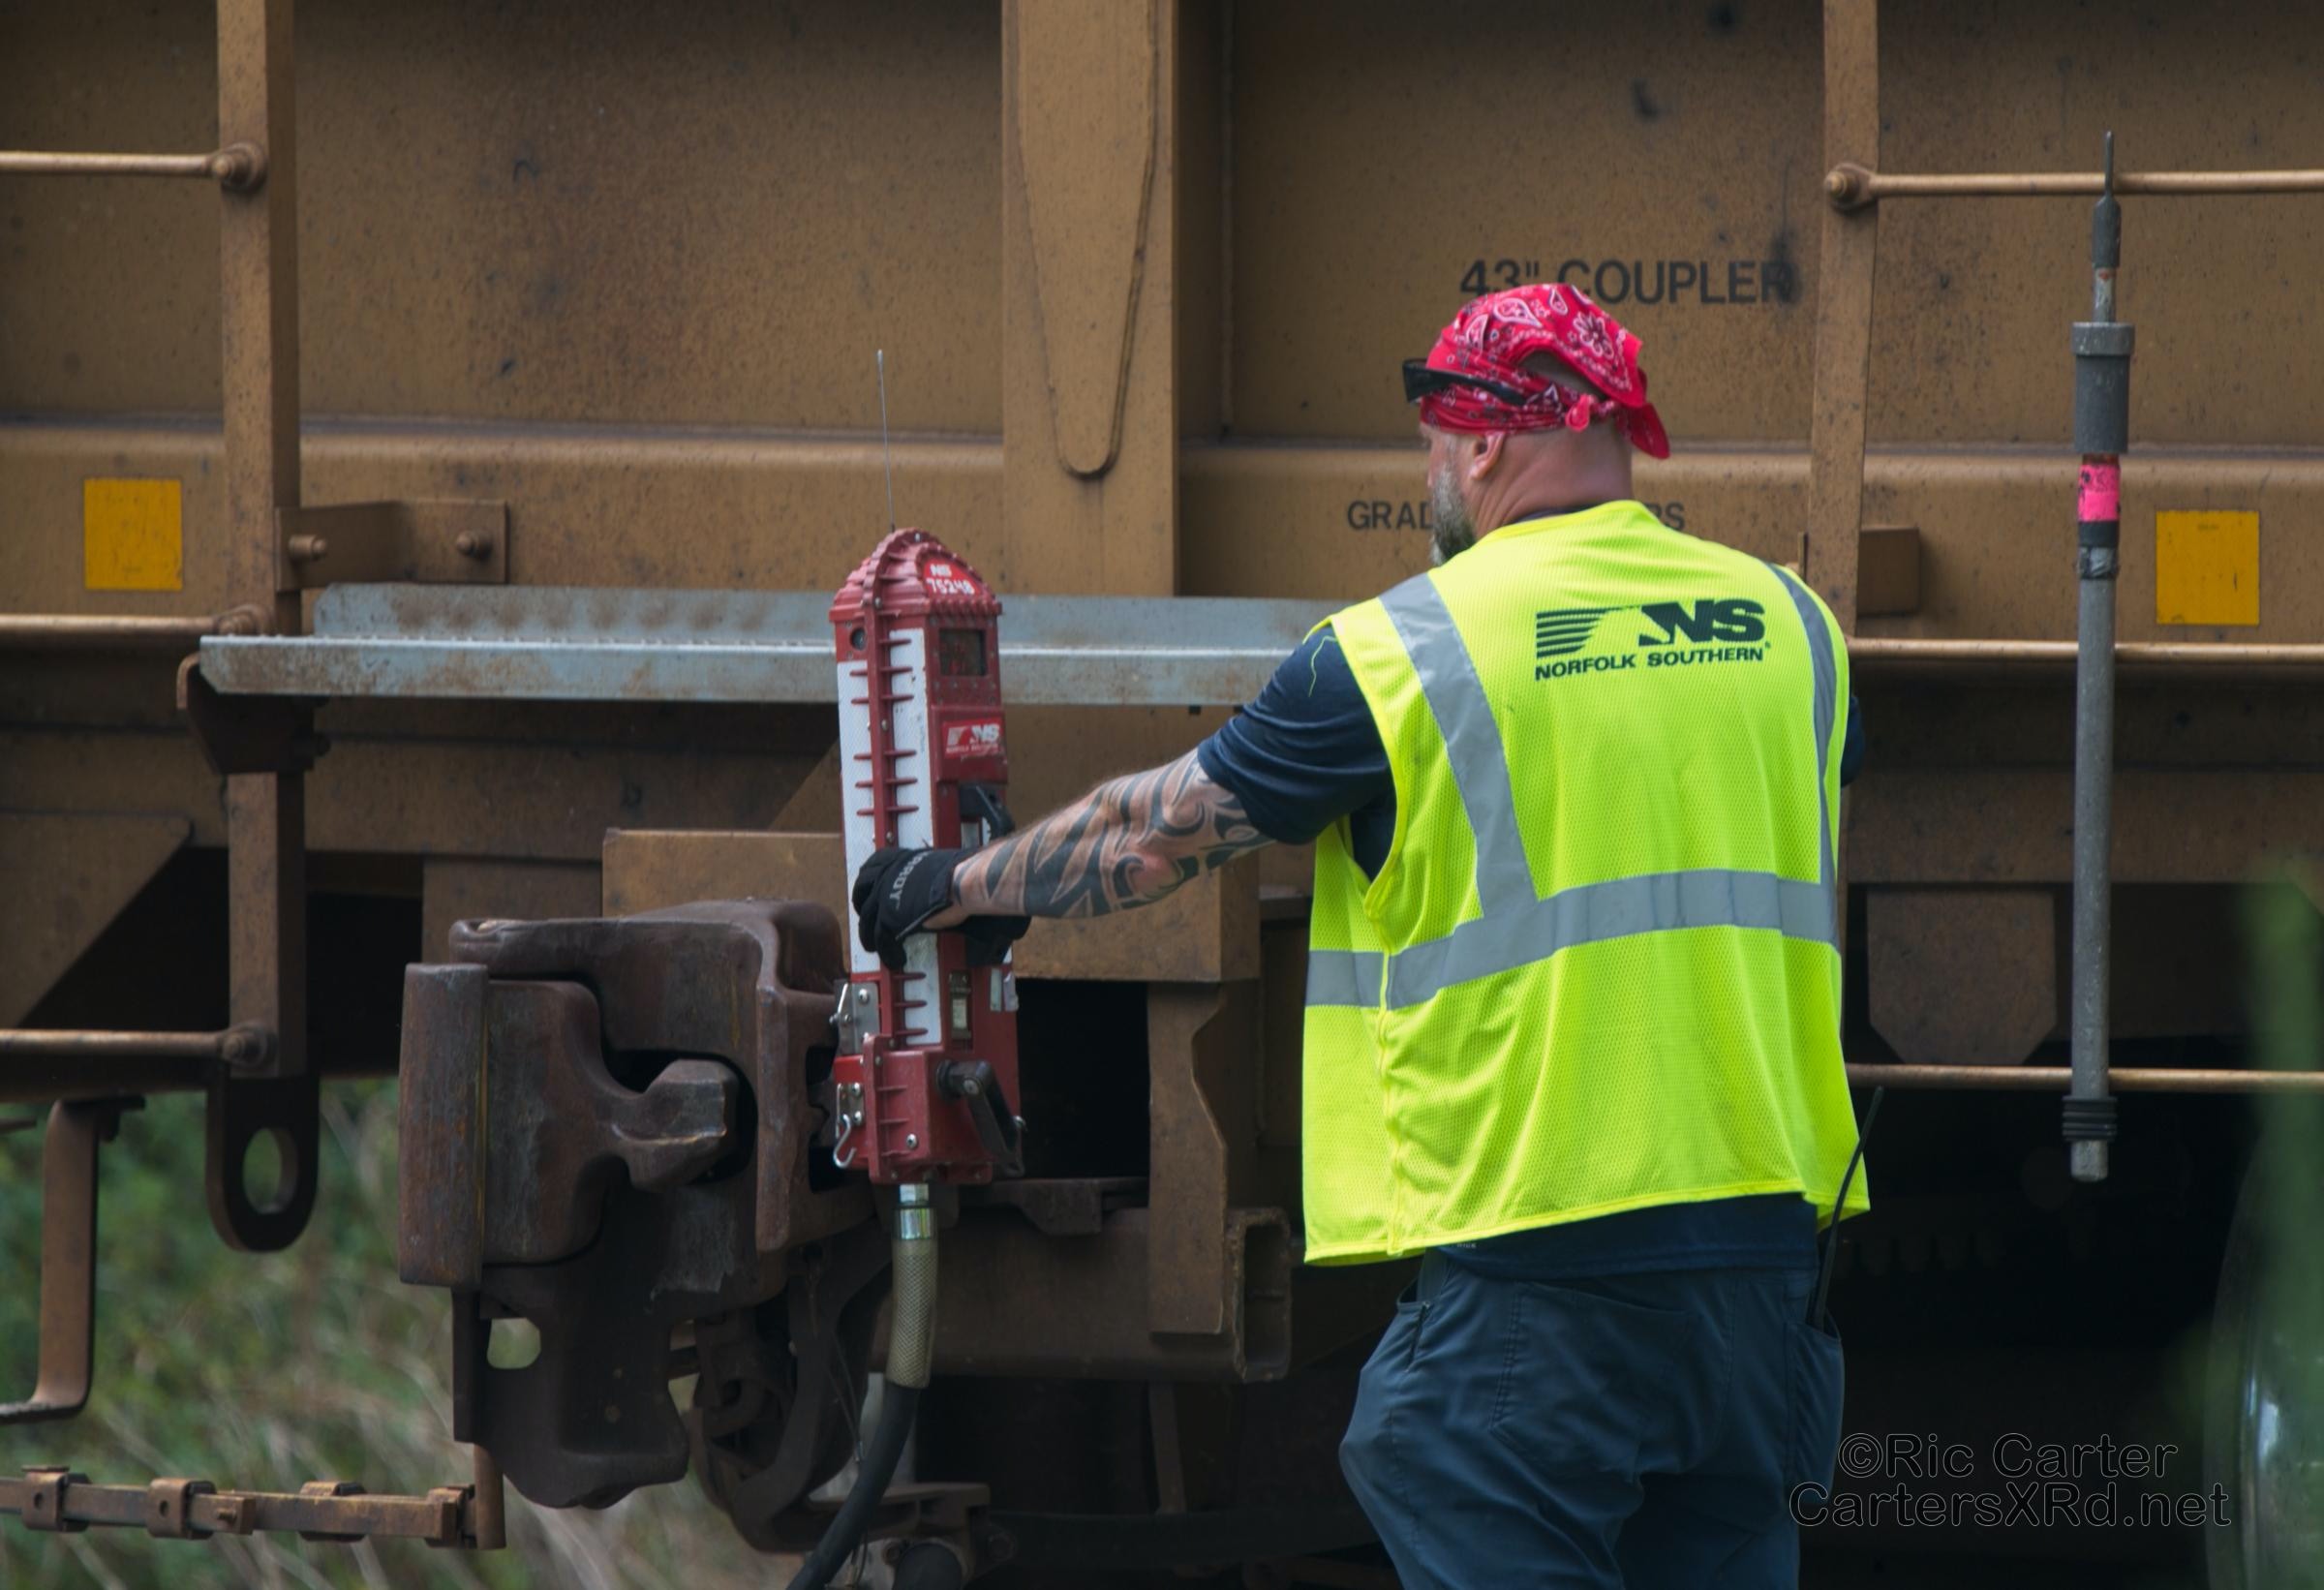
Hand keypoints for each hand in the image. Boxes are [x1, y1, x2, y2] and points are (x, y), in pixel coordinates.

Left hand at [850, 847, 1028, 970]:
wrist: (960, 882)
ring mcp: (884, 896)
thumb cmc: (957, 873)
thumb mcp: (932, 866)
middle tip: (867, 919)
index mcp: (897, 860)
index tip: (867, 890)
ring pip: (867, 920)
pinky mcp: (890, 916)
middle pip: (861, 892)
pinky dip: (887, 951)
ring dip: (869, 936)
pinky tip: (895, 957)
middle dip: (861, 907)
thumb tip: (927, 884)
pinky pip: (881, 937)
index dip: (867, 881)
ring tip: (874, 947)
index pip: (872, 866)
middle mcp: (886, 875)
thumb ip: (921, 875)